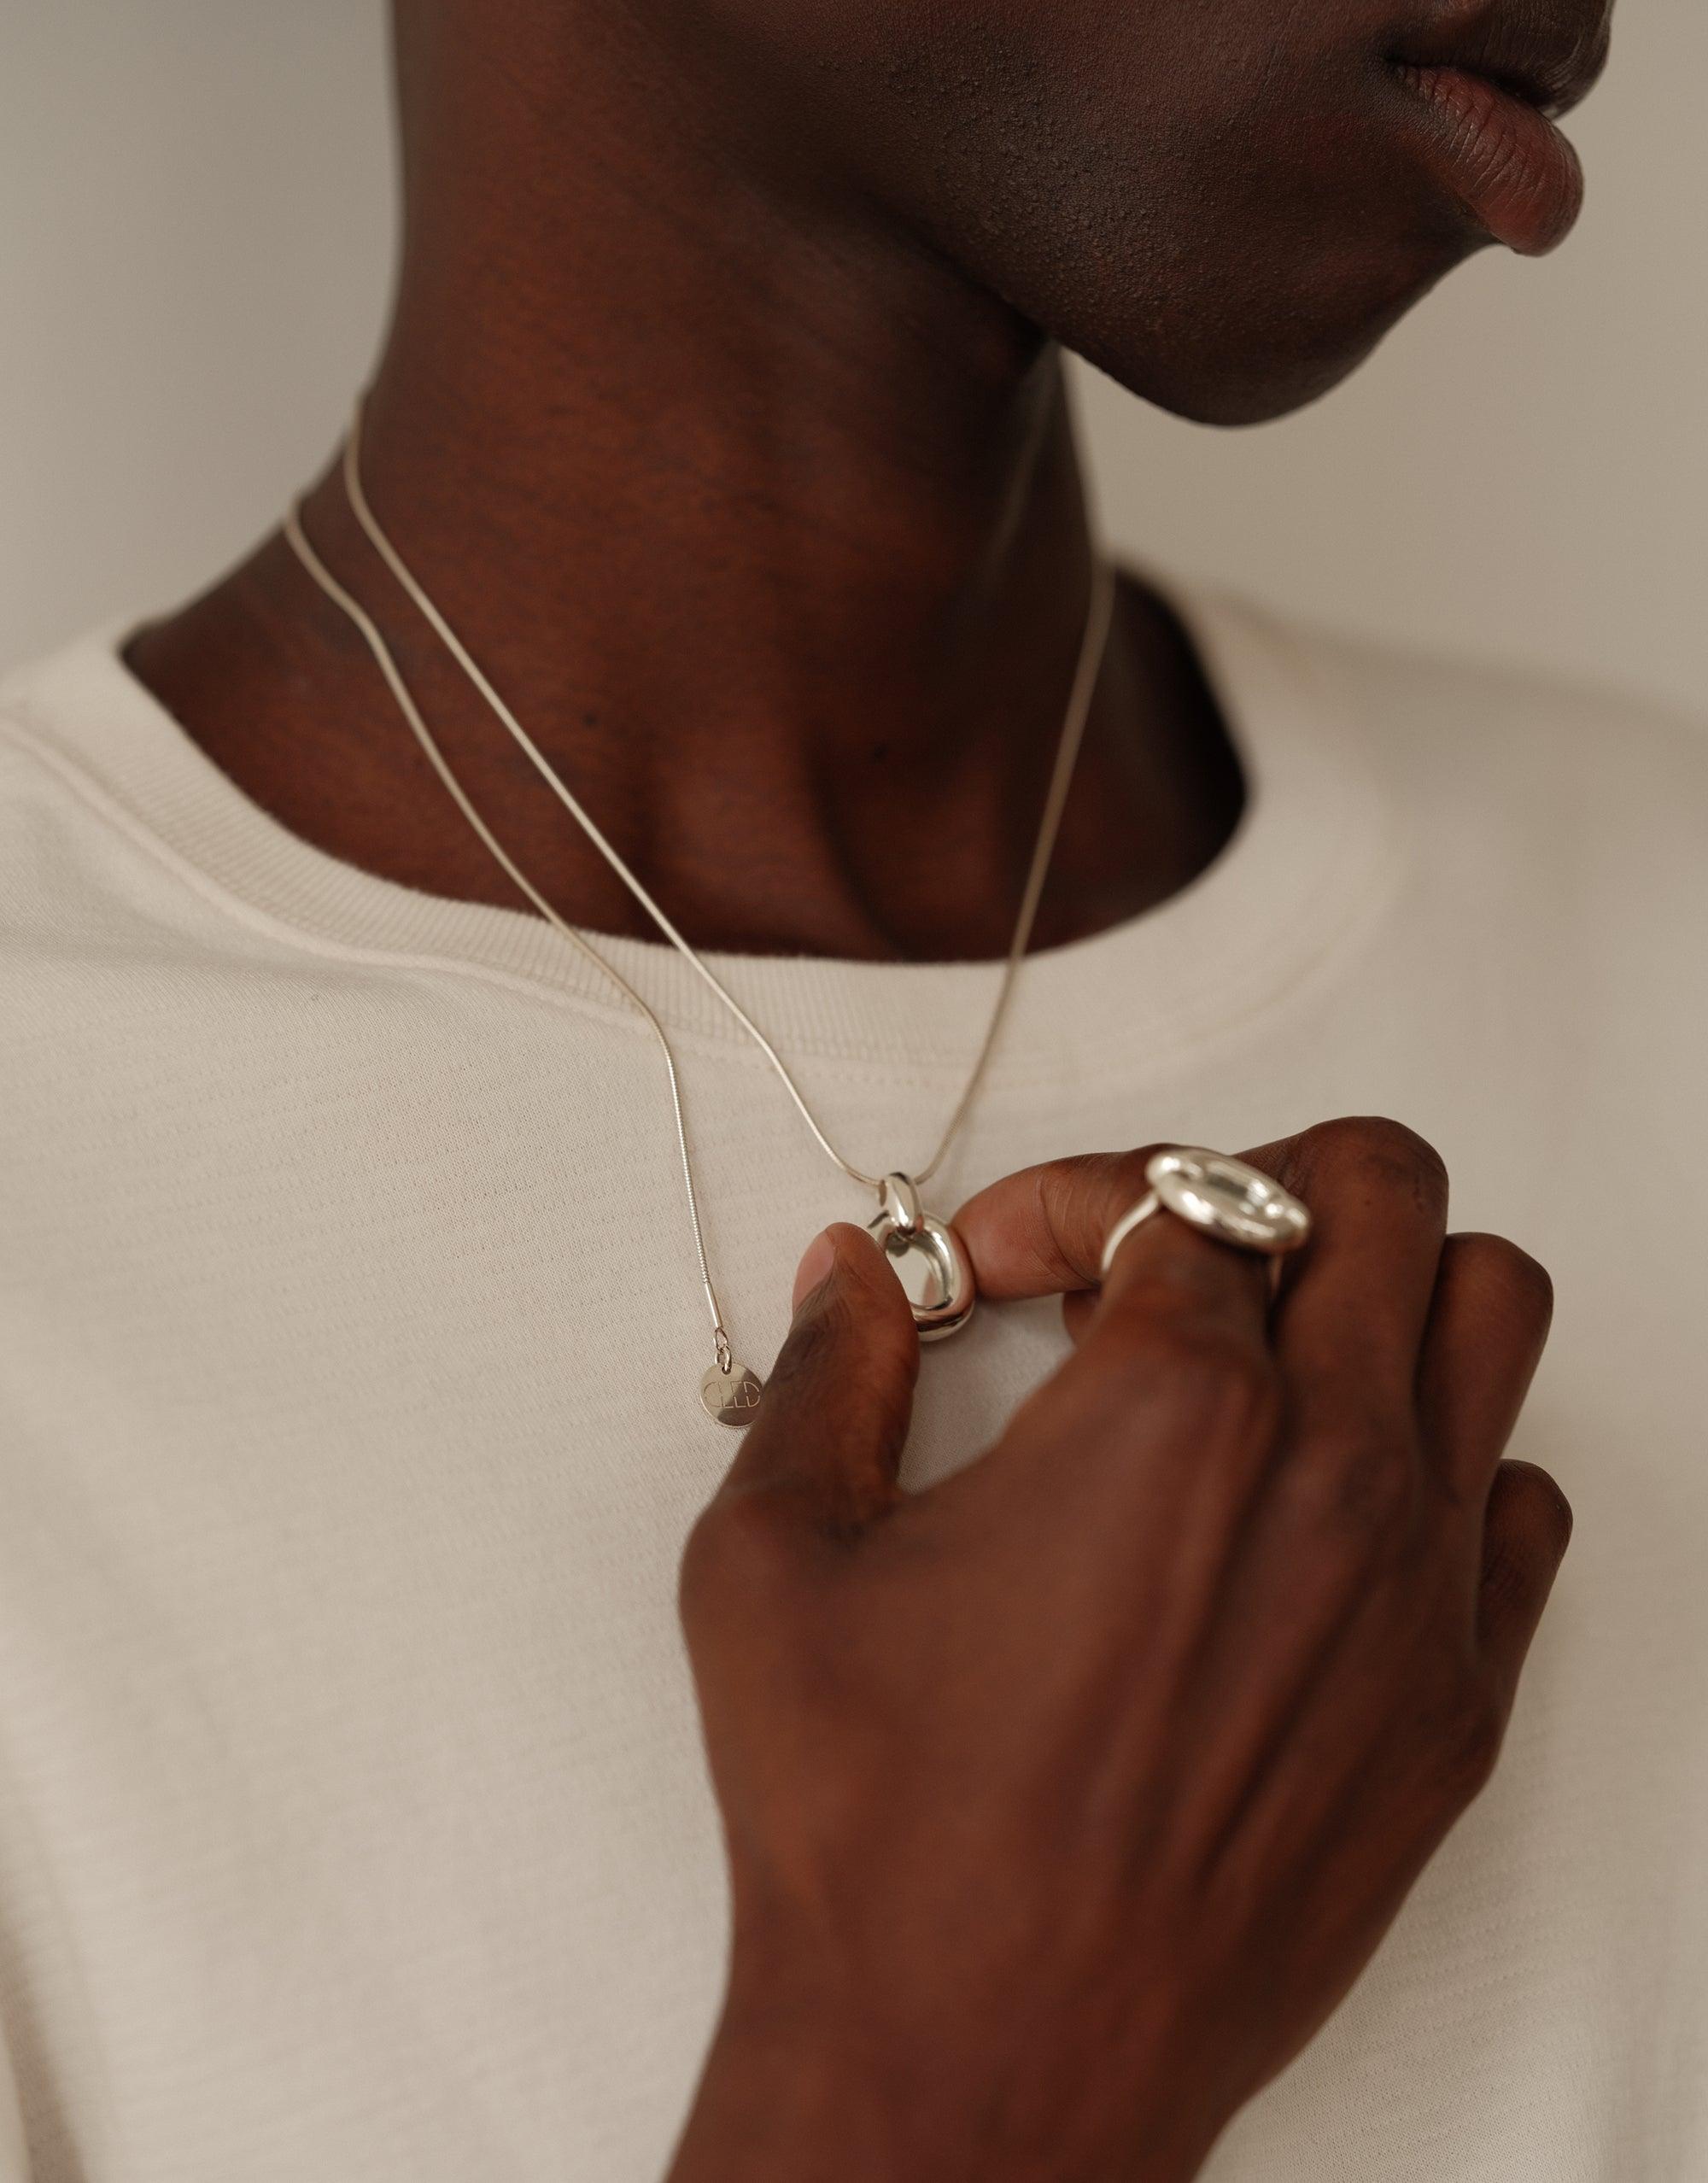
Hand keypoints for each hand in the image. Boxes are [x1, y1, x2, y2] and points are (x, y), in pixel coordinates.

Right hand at [667, 1118, 1569, 2182]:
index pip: (1171, 1189)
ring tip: (1262, 1348)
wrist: (978, 2068)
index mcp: (1171, 1411)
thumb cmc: (876, 1833)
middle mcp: (1329, 1472)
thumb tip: (850, 1278)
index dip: (1061, 1198)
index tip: (995, 1267)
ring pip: (1491, 1312)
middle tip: (1159, 1255)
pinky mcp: (1455, 1705)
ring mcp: (1418, 1589)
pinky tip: (1320, 1512)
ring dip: (1380, 1286)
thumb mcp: (773, 1558)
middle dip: (1260, 1177)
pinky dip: (1445, 1458)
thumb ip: (824, 1371)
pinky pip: (1524, 1501)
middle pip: (1381, 1189)